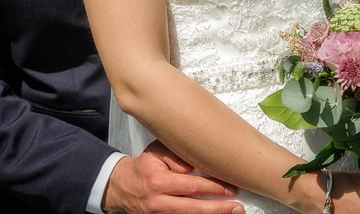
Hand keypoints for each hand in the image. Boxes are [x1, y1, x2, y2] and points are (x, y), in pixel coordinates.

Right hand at [102, 141, 244, 213]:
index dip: (213, 188)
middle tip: (237, 207)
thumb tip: (194, 165)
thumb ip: (175, 156)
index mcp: (159, 182)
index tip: (230, 188)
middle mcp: (159, 202)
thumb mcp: (156, 152)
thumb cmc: (144, 166)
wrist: (122, 186)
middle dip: (218, 209)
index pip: (192, 186)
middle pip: (194, 208)